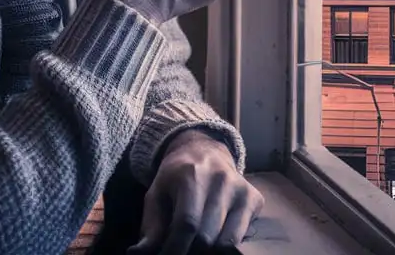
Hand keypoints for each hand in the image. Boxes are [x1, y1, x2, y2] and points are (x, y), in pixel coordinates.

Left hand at [128, 130, 263, 253]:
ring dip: (208, 251)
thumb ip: (151, 226)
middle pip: (206, 237)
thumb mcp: (156, 195)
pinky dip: (224, 246)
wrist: (205, 151)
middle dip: (190, 252)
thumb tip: (139, 254)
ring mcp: (242, 189)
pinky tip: (213, 238)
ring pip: (226, 242)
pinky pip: (240, 238)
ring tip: (194, 245)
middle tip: (180, 250)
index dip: (174, 250)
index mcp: (191, 175)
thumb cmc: (176, 178)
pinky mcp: (255, 199)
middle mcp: (221, 180)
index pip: (186, 225)